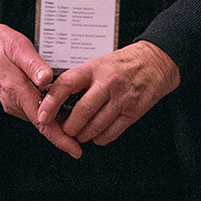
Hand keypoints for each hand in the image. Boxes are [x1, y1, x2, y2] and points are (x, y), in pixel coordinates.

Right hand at [0, 20, 78, 157]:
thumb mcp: (17, 47)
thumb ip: (33, 64)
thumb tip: (47, 80)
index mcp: (18, 92)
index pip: (42, 121)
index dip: (60, 138)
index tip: (75, 149)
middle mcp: (15, 102)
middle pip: (45, 123)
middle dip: (66, 130)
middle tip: (90, 131)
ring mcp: (14, 102)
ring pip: (41, 116)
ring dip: (59, 119)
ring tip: (83, 117)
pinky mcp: (16, 98)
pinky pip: (36, 108)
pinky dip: (51, 110)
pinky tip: (65, 103)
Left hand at [38, 41, 179, 152]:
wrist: (157, 62)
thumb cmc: (124, 63)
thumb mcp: (99, 63)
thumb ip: (80, 79)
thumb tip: (55, 98)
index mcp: (94, 68)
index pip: (66, 85)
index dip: (51, 103)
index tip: (43, 115)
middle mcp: (108, 83)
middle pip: (81, 112)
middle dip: (69, 127)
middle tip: (65, 130)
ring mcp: (122, 98)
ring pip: (95, 126)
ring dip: (84, 135)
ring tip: (81, 134)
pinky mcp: (134, 111)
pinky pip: (112, 132)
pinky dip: (100, 138)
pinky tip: (98, 135)